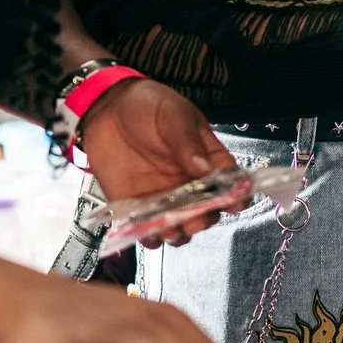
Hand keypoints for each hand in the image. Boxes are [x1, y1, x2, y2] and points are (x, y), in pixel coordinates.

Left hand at [77, 76, 238, 246]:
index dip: (237, 196)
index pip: (232, 184)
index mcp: (208, 160)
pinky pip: (147, 232)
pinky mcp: (137, 210)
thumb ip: (188, 142)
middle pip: (208, 213)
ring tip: (169, 227)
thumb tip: (205, 167)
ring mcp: (165, 201)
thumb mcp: (173, 115)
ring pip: (180, 229)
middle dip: (203, 219)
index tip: (233, 202)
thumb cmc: (147, 105)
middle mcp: (191, 186)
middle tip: (194, 216)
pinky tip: (144, 230)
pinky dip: (148, 236)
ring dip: (178, 233)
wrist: (106, 109)